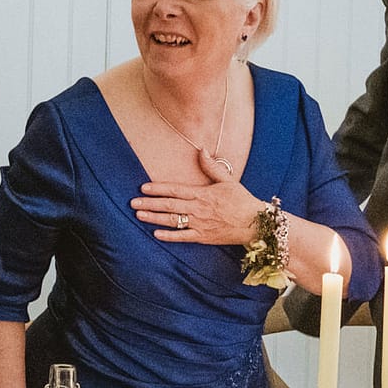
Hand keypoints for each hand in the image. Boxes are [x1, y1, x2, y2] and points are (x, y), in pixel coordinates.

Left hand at [131, 149, 261, 244]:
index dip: (158, 188)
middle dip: (149, 203)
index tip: (143, 187)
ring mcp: (200, 224)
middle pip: (169, 205)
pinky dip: (169, 236)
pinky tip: (156, 234)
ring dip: (154, 218)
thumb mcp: (228, 180)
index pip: (175, 189)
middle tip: (133, 202)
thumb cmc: (241, 201)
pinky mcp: (203, 238)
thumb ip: (212, 166)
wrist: (255, 223)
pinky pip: (183, 237)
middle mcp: (198, 209)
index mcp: (202, 194)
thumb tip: (202, 150)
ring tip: (139, 215)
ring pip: (172, 220)